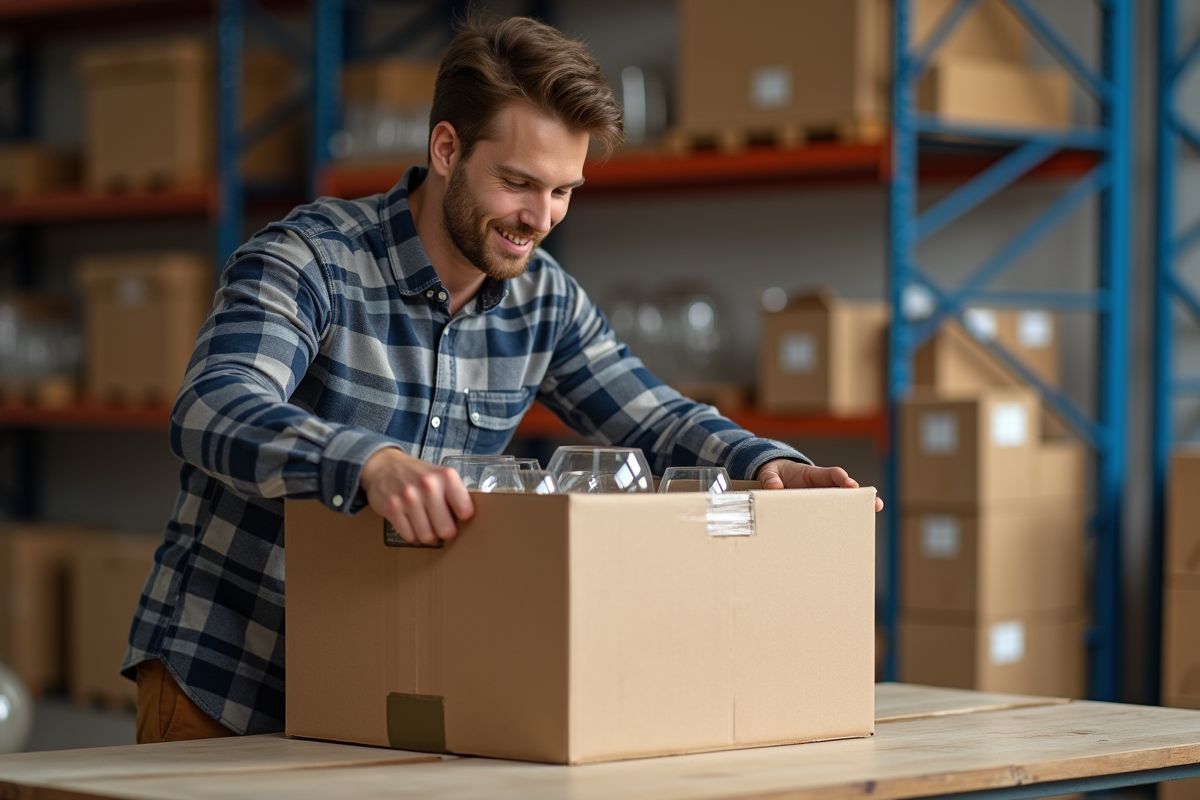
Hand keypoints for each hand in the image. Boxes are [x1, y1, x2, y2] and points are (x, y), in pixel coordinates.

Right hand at [358, 448, 474, 544]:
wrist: (384, 465)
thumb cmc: (418, 475)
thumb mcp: (441, 476)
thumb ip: (455, 494)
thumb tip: (468, 522)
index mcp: (446, 476)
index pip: (465, 511)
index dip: (462, 519)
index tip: (458, 517)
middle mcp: (428, 485)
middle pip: (447, 529)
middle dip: (445, 532)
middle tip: (442, 528)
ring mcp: (408, 497)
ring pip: (427, 536)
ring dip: (429, 537)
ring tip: (428, 528)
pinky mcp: (392, 507)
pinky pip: (409, 536)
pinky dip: (413, 535)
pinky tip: (413, 526)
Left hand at [756, 458, 883, 512]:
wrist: (775, 478)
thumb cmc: (776, 474)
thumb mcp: (769, 472)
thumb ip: (770, 479)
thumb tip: (774, 487)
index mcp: (813, 474)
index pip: (831, 473)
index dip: (841, 478)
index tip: (849, 484)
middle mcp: (824, 486)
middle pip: (846, 488)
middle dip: (860, 495)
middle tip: (873, 501)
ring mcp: (825, 498)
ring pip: (845, 502)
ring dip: (859, 508)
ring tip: (874, 512)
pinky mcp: (821, 510)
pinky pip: (835, 514)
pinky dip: (845, 521)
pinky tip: (856, 531)